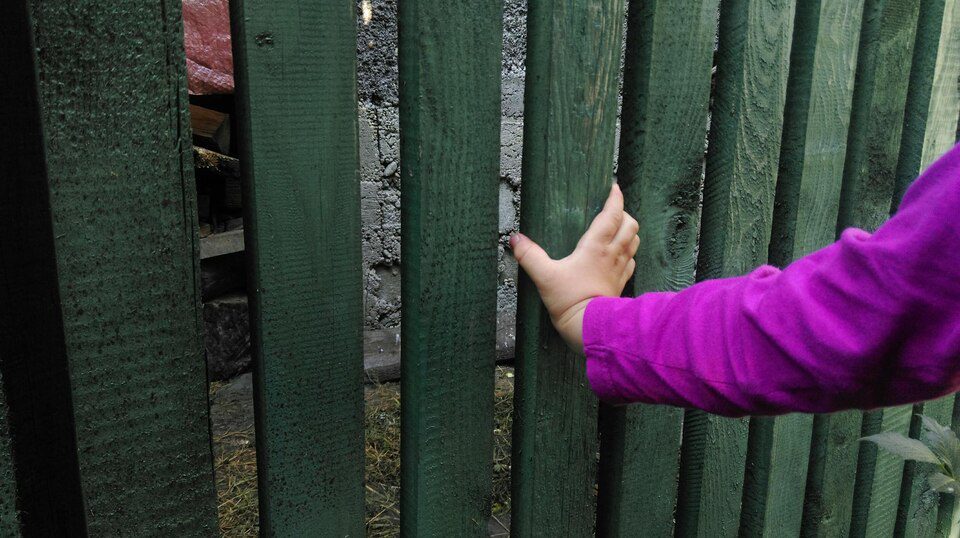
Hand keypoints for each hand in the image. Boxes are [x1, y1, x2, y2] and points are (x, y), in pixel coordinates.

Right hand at [509, 183, 638, 351]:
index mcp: (596, 246)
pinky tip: (618, 256)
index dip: (615, 199)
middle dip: (624, 214)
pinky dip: (628, 253)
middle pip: (630, 225)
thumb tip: (515, 239)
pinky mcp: (620, 284)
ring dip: (629, 232)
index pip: (612, 215)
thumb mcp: (544, 276)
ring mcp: (619, 269)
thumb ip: (529, 256)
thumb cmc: (569, 300)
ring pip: (634, 242)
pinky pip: (631, 263)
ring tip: (617, 229)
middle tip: (612, 211)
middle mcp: (612, 254)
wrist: (589, 328)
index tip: (613, 187)